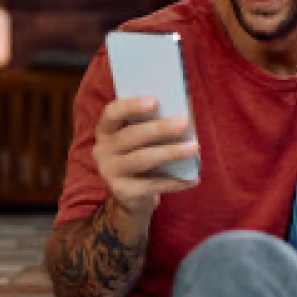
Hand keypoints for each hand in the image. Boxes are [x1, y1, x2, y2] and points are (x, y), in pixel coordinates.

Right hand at [93, 96, 199, 218]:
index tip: (156, 101)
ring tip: (194, 147)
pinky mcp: (122, 192)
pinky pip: (152, 184)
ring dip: (171, 152)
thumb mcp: (142, 137)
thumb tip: (184, 107)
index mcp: (106, 130)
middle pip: (131, 136)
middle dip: (159, 129)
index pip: (112, 112)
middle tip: (184, 122)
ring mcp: (110, 172)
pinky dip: (174, 181)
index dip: (132, 106)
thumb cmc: (141, 154)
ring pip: (142, 159)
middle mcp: (102, 150)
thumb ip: (155, 120)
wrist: (130, 195)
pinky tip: (193, 178)